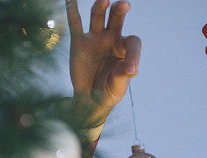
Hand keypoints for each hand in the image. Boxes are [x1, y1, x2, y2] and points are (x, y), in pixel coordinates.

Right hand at [66, 0, 140, 126]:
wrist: (89, 98)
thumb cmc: (108, 91)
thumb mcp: (118, 86)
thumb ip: (123, 75)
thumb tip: (131, 69)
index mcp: (124, 49)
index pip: (133, 42)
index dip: (134, 54)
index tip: (131, 70)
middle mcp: (111, 39)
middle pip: (117, 19)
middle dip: (120, 11)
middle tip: (125, 5)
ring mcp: (95, 38)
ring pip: (98, 17)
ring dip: (100, 8)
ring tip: (104, 1)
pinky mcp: (79, 42)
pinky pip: (75, 24)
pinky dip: (72, 11)